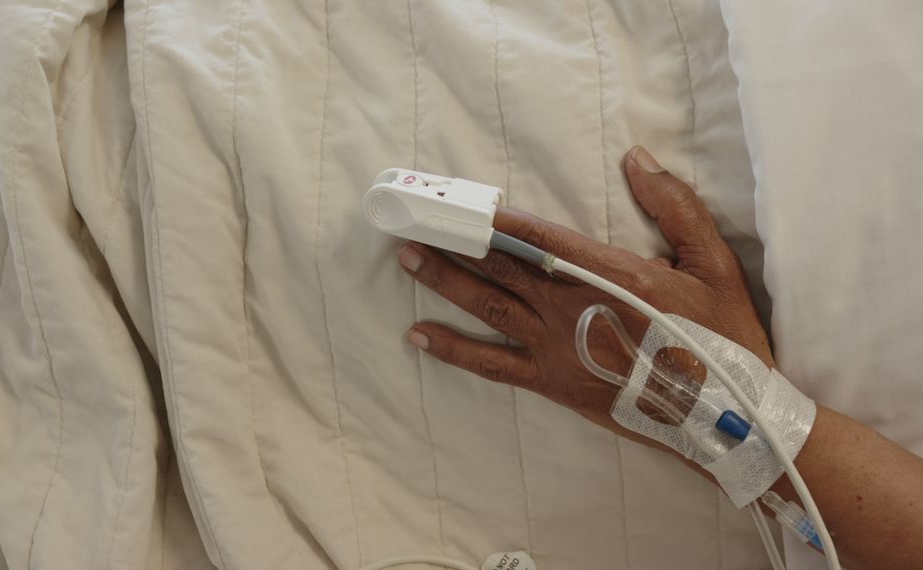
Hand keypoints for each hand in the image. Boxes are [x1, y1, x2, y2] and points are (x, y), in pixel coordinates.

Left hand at [400, 146, 771, 437]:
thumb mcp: (713, 261)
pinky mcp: (551, 381)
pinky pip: (491, 364)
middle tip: (413, 219)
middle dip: (455, 241)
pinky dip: (453, 350)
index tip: (460, 200)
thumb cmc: (721, 334)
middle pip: (500, 267)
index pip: (539, 236)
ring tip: (406, 258)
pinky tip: (419, 336)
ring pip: (487, 308)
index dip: (496, 218)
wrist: (722, 415)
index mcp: (609, 273)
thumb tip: (636, 158)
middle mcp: (570, 308)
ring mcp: (556, 347)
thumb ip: (674, 205)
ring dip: (444, 281)